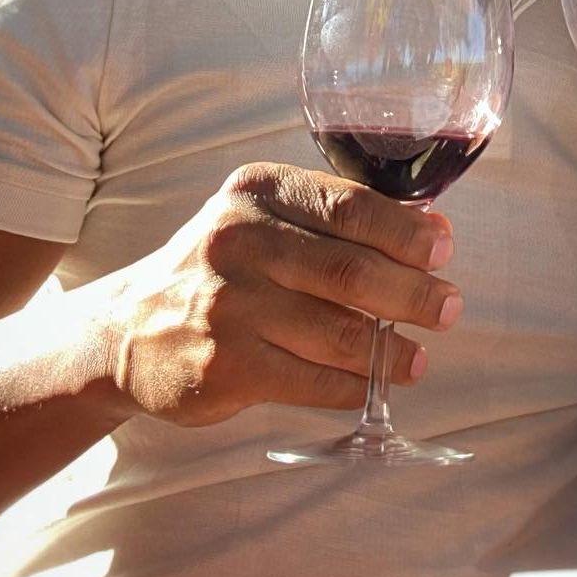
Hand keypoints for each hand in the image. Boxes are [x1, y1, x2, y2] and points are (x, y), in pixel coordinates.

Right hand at [99, 163, 461, 426]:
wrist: (127, 331)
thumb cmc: (221, 269)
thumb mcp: (265, 220)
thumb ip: (336, 221)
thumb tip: (432, 230)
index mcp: (258, 191)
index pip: (350, 207)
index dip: (407, 232)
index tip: (445, 250)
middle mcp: (239, 242)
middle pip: (350, 271)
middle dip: (414, 293)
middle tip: (450, 307)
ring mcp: (228, 307)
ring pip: (336, 331)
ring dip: (391, 349)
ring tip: (420, 357)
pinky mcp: (224, 367)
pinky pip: (310, 380)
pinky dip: (352, 385)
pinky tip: (373, 384)